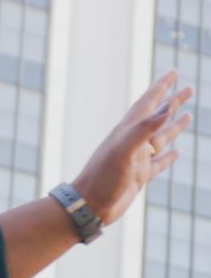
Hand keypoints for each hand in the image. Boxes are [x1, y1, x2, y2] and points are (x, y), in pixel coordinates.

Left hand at [72, 69, 193, 224]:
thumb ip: (144, 129)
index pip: (147, 103)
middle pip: (157, 117)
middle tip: (189, 88)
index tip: (174, 72)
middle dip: (172, 102)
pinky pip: (158, 163)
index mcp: (127, 131)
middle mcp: (132, 142)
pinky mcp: (139, 176)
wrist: (88, 205)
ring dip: (174, 125)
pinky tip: (177, 152)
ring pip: (160, 138)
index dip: (161, 87)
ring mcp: (136, 159)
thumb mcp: (123, 151)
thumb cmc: (102, 178)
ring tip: (188, 115)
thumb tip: (166, 108)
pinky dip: (169, 156)